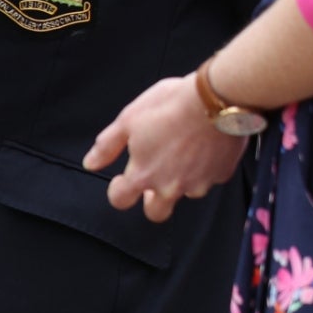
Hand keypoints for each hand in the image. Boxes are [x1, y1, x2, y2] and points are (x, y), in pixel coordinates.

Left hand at [85, 75, 248, 222]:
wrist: (216, 99)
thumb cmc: (170, 105)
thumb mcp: (129, 119)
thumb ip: (108, 145)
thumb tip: (91, 163)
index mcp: (142, 174)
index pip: (120, 200)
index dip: (118, 192)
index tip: (121, 181)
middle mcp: (170, 186)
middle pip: (156, 213)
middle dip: (152, 203)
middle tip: (154, 181)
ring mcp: (198, 184)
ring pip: (186, 193)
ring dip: (182, 180)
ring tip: (184, 153)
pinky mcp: (221, 174)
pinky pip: (211, 178)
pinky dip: (206, 167)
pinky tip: (205, 147)